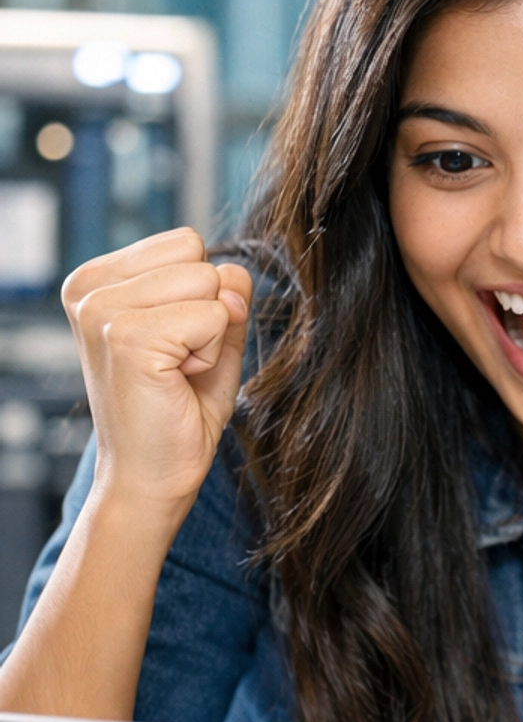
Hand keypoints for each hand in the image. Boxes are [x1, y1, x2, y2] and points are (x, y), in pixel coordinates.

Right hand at [63, 229, 251, 525]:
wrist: (150, 479)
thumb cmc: (176, 411)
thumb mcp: (209, 339)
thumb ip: (225, 295)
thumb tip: (234, 274)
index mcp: (96, 280)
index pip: (186, 243)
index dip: (200, 297)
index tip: (172, 347)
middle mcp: (89, 288)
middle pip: (199, 256)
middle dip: (207, 313)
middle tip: (176, 365)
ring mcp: (102, 311)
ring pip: (209, 282)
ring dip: (209, 336)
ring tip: (174, 373)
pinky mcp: (126, 337)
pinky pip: (214, 315)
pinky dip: (209, 354)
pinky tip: (175, 382)